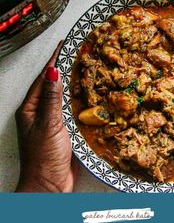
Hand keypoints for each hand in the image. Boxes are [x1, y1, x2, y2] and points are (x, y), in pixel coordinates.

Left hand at [15, 41, 77, 192]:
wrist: (49, 186)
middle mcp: (38, 112)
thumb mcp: (49, 124)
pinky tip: (85, 92)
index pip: (43, 78)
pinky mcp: (61, 129)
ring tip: (82, 67)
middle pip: (51, 84)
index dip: (53, 61)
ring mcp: (50, 120)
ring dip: (70, 82)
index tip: (63, 46)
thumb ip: (52, 98)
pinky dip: (76, 97)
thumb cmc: (44, 158)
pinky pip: (69, 107)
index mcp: (30, 108)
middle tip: (76, 54)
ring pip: (61, 95)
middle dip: (62, 69)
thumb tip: (52, 72)